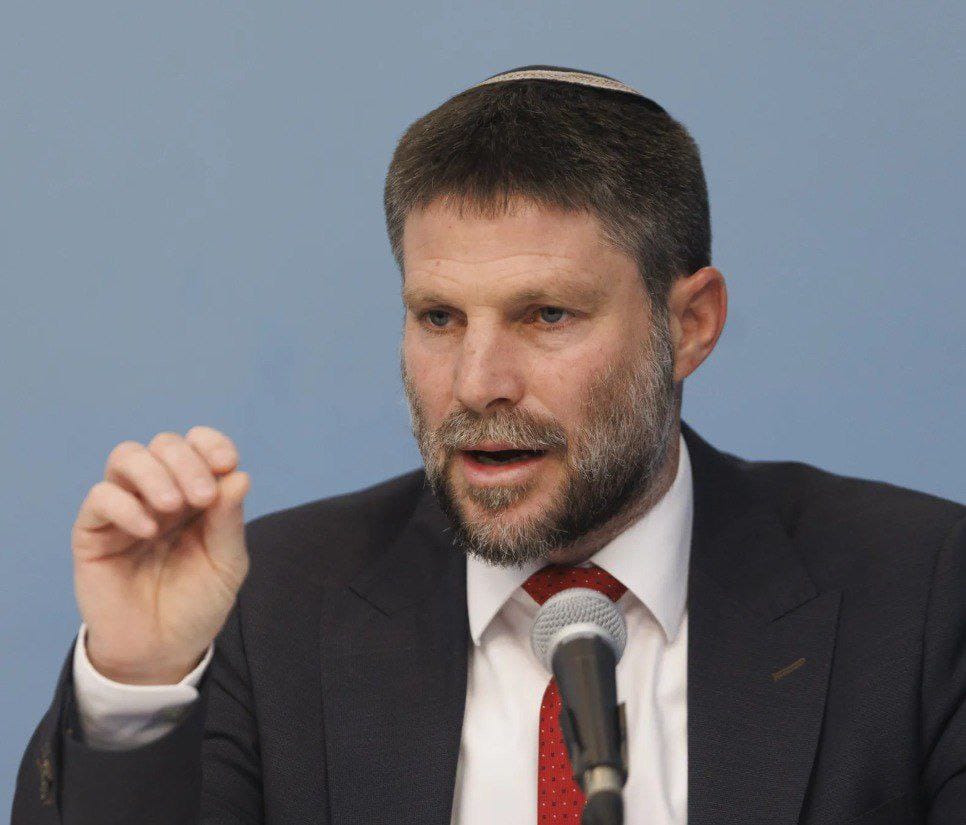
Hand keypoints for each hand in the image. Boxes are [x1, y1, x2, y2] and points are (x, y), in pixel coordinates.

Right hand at [71, 426, 250, 684]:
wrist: (162, 651)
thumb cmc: (197, 604)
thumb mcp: (227, 564)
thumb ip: (229, 521)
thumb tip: (238, 475)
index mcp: (196, 493)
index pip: (197, 444)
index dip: (212, 444)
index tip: (227, 464)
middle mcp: (159, 493)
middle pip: (164, 444)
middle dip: (187, 462)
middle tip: (202, 497)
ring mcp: (125, 509)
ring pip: (126, 457)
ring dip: (154, 473)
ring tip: (172, 505)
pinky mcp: (94, 533)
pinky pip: (100, 497)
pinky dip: (126, 505)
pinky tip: (148, 530)